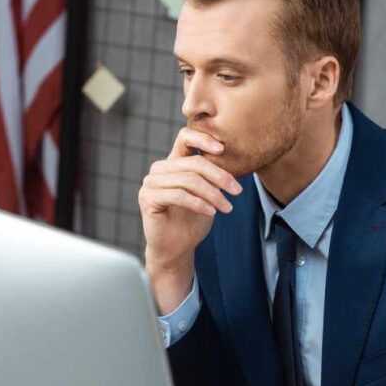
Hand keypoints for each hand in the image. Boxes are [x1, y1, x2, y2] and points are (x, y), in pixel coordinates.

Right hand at [138, 126, 241, 311]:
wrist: (177, 248)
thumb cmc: (193, 221)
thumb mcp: (208, 194)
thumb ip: (214, 176)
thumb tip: (237, 159)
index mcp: (173, 162)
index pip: (185, 137)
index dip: (203, 139)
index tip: (223, 149)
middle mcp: (159, 169)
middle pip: (193, 163)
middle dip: (220, 177)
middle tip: (237, 191)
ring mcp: (151, 183)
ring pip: (188, 180)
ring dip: (213, 194)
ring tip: (228, 207)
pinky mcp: (148, 199)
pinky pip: (179, 195)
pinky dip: (199, 203)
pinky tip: (212, 212)